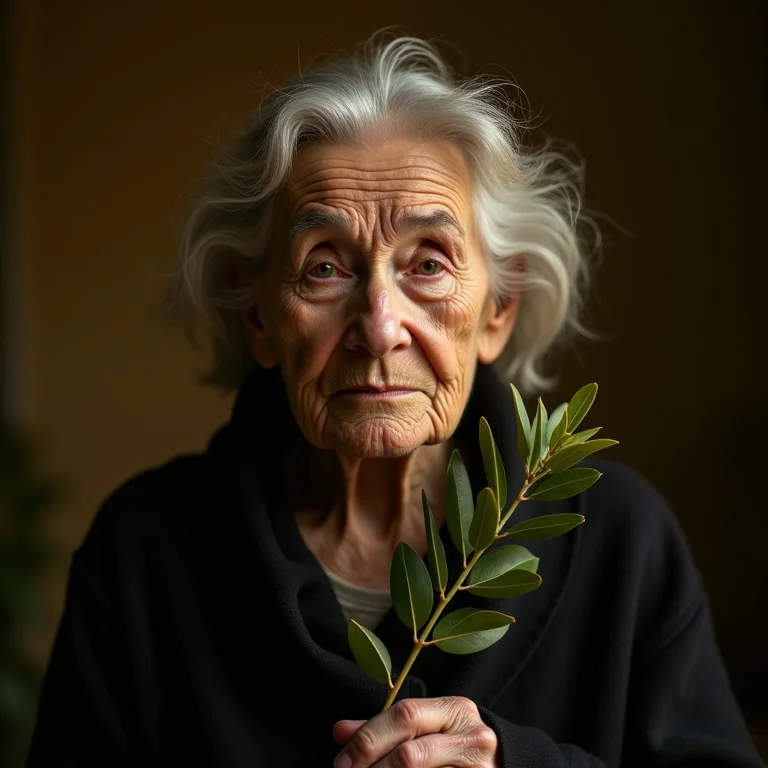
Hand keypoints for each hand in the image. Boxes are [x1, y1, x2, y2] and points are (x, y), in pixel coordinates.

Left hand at [333, 696, 498, 766]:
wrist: (502, 766)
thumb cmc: (454, 745)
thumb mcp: (426, 727)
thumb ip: (384, 727)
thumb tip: (340, 731)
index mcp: (455, 710)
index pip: (405, 715)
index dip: (369, 738)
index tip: (342, 761)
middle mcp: (472, 736)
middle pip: (409, 752)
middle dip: (372, 766)